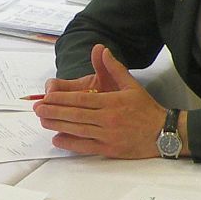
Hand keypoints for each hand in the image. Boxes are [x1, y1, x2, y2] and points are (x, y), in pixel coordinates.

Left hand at [31, 44, 164, 157]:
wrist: (163, 132)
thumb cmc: (145, 109)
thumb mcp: (131, 85)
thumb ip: (115, 68)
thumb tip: (103, 50)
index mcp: (111, 102)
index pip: (80, 99)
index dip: (61, 99)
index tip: (46, 97)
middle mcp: (107, 118)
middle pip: (75, 114)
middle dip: (53, 111)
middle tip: (37, 109)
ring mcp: (108, 135)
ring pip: (78, 130)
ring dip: (58, 125)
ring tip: (42, 121)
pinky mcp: (109, 149)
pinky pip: (86, 146)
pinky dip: (70, 143)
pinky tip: (57, 139)